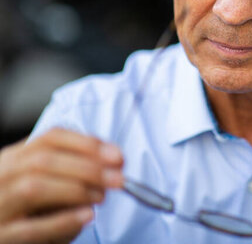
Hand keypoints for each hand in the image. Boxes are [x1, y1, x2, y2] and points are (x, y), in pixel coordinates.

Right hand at [0, 128, 123, 243]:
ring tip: (101, 197)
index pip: (51, 138)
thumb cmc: (31, 210)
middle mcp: (1, 177)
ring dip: (77, 190)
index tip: (117, 156)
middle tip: (118, 178)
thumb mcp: (50, 183)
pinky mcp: (1, 237)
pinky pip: (30, 228)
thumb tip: (114, 164)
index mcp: (14, 158)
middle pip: (43, 160)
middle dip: (88, 167)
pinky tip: (87, 216)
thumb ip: (75, 169)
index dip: (88, 144)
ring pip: (34, 188)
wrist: (8, 237)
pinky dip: (63, 221)